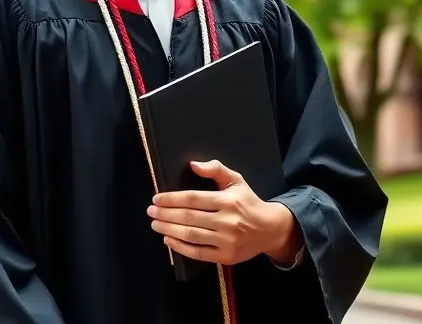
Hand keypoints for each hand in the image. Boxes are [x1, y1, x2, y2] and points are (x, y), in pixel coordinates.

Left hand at [147, 159, 300, 265]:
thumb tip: (193, 164)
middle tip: (150, 211)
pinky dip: (180, 247)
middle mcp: (228, 221)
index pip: (193, 199)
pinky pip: (198, 253)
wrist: (270, 229)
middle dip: (166, 214)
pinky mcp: (226, 256)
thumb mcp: (236, 180)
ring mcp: (227, 241)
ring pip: (191, 235)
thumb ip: (215, 169)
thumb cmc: (248, 202)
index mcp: (228, 201)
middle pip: (189, 217)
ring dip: (169, 229)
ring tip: (155, 223)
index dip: (172, 199)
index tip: (156, 198)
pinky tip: (168, 239)